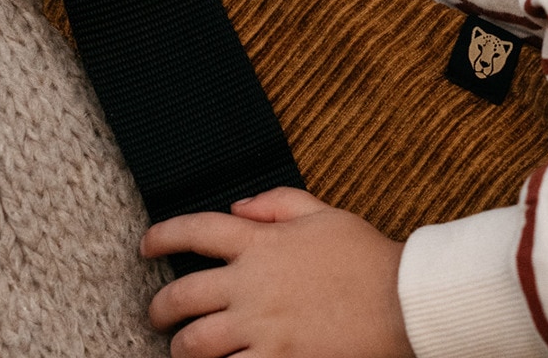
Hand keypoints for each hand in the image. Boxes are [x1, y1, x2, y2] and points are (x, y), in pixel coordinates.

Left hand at [142, 188, 412, 357]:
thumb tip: (239, 206)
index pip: (196, 231)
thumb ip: (276, 204)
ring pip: (195, 344)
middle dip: (159, 307)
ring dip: (181, 349)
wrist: (401, 301)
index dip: (164, 235)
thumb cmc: (365, 256)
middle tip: (157, 313)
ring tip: (182, 350)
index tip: (146, 244)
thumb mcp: (323, 213)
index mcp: (261, 243)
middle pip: (182, 295)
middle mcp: (252, 285)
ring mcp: (261, 329)